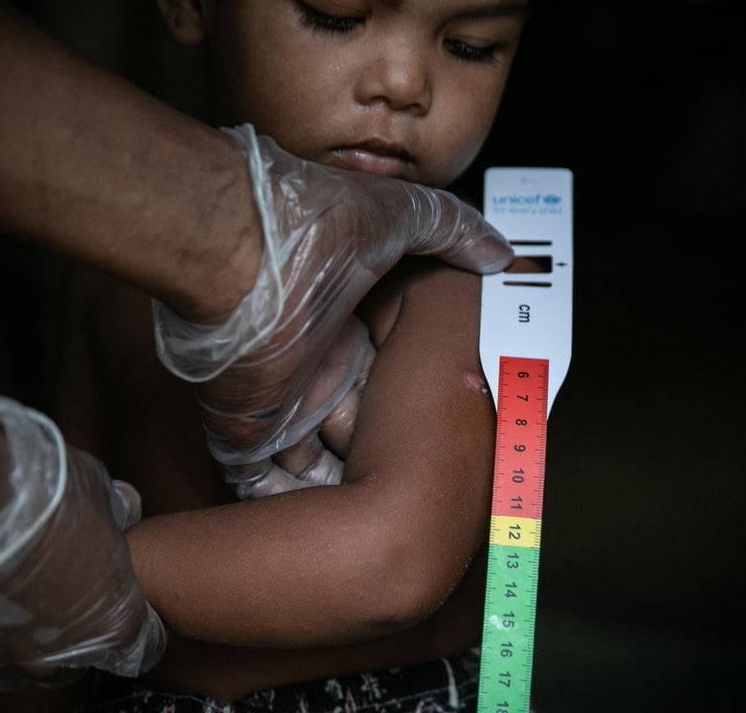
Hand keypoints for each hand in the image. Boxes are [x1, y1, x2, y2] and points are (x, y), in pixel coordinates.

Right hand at [0, 395, 164, 689]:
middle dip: (76, 624)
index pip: (143, 643)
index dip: (132, 612)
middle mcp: (62, 655)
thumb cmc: (40, 495)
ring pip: (25, 656)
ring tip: (15, 578)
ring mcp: (7, 657)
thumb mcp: (97, 487)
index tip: (116, 585)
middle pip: (81, 656)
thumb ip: (113, 510)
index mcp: (114, 621)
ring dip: (26, 627)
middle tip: (62, 578)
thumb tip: (122, 508)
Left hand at [153, 124, 512, 497]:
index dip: (406, 402)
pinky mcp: (245, 432)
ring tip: (383, 524)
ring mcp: (275, 403)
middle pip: (350, 427)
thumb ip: (451, 229)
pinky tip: (323, 529)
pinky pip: (261, 484)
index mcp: (341, 327)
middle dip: (376, 456)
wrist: (246, 253)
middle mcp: (310, 368)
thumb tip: (500, 251)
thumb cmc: (319, 229)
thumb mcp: (399, 216)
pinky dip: (282, 506)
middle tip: (424, 488)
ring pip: (310, 464)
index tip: (448, 430)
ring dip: (336, 491)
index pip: (378, 376)